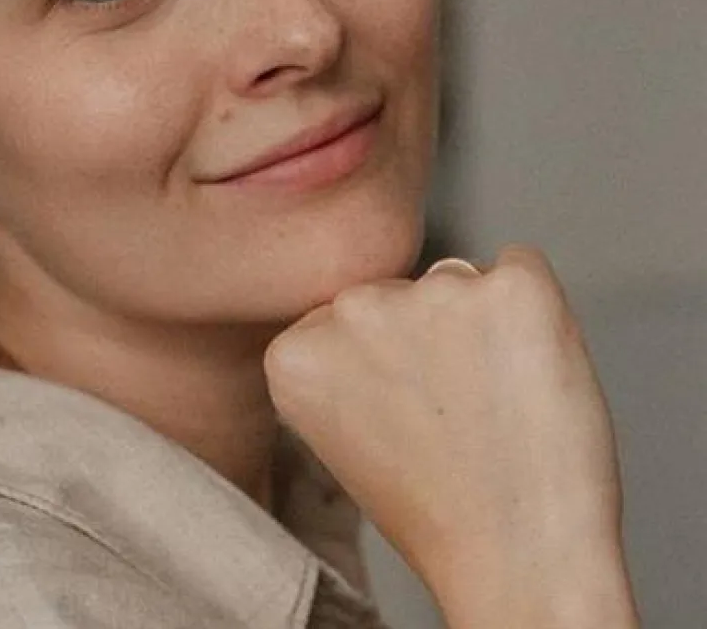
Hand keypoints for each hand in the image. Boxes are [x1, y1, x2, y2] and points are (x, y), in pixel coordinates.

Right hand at [264, 246, 638, 626]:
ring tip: (494, 407)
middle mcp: (352, 306)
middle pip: (399, 290)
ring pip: (458, 281)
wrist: (519, 563)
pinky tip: (529, 374)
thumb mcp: (339, 429)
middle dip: (429, 335)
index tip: (399, 411)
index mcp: (297, 347)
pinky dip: (534, 312)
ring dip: (479, 326)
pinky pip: (521, 267)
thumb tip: (376, 307)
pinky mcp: (509, 289)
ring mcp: (431, 291)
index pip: (345, 314)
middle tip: (451, 414)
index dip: (385, 363)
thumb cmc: (437, 510)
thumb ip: (338, 358)